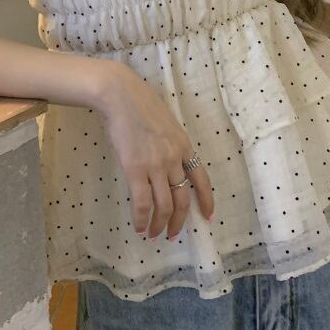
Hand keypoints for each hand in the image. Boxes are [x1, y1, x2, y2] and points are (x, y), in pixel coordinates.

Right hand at [101, 64, 213, 239]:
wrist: (120, 95)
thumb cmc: (140, 104)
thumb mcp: (166, 124)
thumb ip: (171, 145)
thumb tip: (168, 166)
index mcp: (184, 145)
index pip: (202, 179)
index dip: (207, 201)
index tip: (208, 217)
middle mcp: (174, 158)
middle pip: (183, 198)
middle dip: (180, 221)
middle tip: (172, 234)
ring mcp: (155, 165)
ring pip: (165, 205)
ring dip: (160, 224)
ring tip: (153, 234)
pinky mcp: (135, 169)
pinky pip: (142, 203)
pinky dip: (142, 219)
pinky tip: (139, 227)